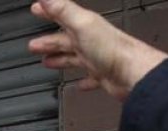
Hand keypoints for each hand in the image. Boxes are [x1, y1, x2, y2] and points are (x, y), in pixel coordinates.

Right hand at [28, 0, 167, 99]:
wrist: (133, 74)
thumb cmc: (112, 49)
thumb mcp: (82, 23)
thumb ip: (63, 9)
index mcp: (85, 26)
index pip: (62, 15)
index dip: (48, 11)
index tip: (36, 8)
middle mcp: (91, 40)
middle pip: (65, 39)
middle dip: (48, 40)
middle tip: (34, 44)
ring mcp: (97, 59)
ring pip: (73, 58)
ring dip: (60, 59)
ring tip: (46, 62)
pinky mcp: (102, 76)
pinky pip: (89, 78)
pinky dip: (81, 81)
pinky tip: (77, 85)